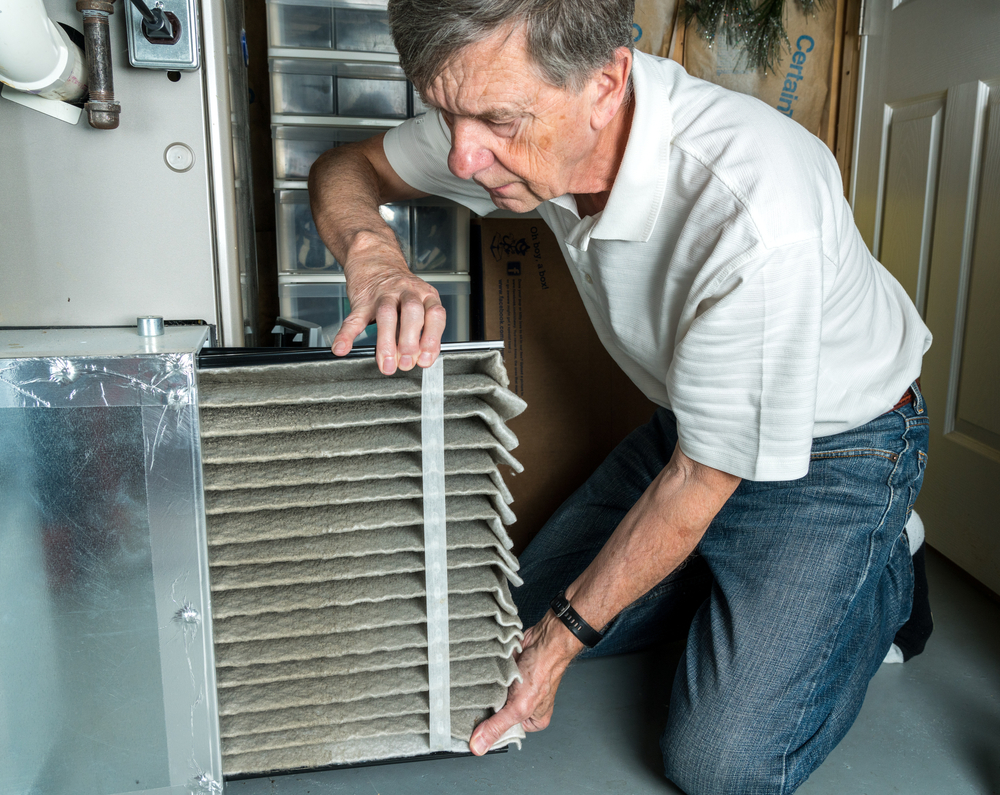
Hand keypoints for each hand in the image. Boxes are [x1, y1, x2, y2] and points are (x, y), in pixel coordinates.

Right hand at [332, 254, 446, 375]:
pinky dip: (346, 335)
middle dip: (410, 343)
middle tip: (406, 363)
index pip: (434, 316)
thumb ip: (422, 329)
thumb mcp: (420, 303)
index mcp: (425, 295)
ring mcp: (384, 295)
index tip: (425, 359)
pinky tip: (341, 348)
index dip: (431, 339)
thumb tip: (421, 359)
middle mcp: (407, 293)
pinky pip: (354, 318)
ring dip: (386, 342)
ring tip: (386, 363)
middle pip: (412, 314)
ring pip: (387, 315)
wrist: (374, 259)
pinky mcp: (362, 301)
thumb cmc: (399, 289)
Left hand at [468, 615, 581, 754]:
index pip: (504, 732)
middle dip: (486, 709)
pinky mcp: (505, 674)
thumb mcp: (519, 708)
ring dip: (484, 692)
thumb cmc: (542, 671)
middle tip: (475, 705)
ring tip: (480, 688)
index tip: (473, 729)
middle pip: (496, 714)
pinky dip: (485, 678)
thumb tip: (480, 746)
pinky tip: (481, 677)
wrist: (543, 640)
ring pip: (491, 697)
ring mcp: (514, 689)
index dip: (489, 731)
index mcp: (531, 720)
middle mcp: (523, 706)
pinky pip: (489, 681)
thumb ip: (498, 727)